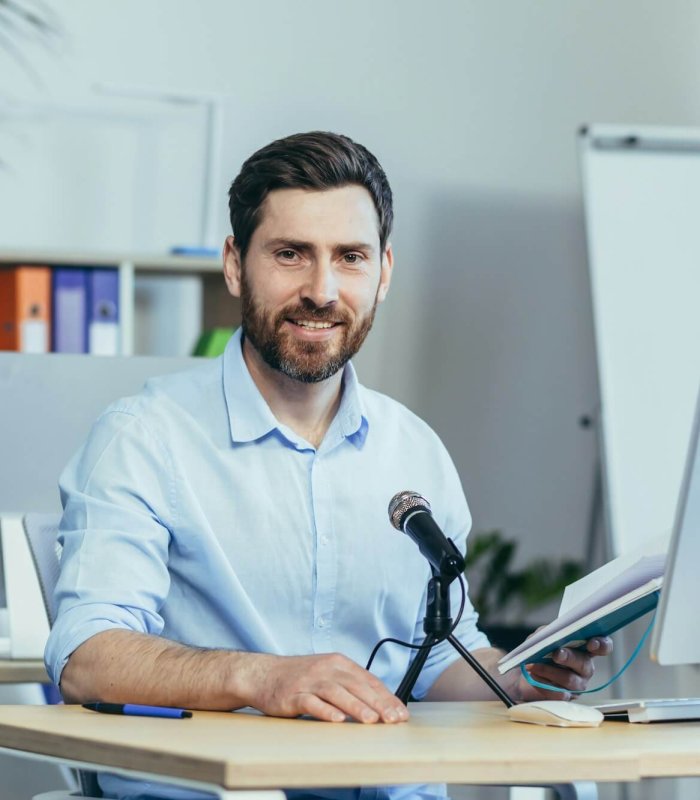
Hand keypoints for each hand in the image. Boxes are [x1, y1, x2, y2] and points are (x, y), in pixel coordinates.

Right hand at [246, 652, 408, 723]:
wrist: (264, 674)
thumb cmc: (301, 677)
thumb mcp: (328, 673)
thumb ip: (351, 684)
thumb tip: (380, 702)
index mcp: (338, 663)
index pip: (368, 680)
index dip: (386, 697)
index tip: (401, 712)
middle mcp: (326, 669)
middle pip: (356, 686)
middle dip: (378, 703)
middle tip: (393, 719)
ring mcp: (309, 681)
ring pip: (337, 693)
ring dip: (356, 706)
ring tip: (371, 720)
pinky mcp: (293, 694)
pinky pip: (311, 702)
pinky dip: (325, 710)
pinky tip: (337, 719)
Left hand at [517, 637, 613, 700]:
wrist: (522, 673)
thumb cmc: (538, 652)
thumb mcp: (542, 637)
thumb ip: (547, 632)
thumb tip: (549, 634)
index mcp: (584, 649)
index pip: (602, 647)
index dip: (602, 645)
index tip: (591, 643)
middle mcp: (585, 667)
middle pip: (584, 663)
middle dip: (569, 658)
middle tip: (556, 654)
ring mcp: (578, 684)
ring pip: (570, 679)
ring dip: (550, 671)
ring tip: (534, 665)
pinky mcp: (566, 697)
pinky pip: (558, 693)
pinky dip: (543, 684)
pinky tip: (533, 676)